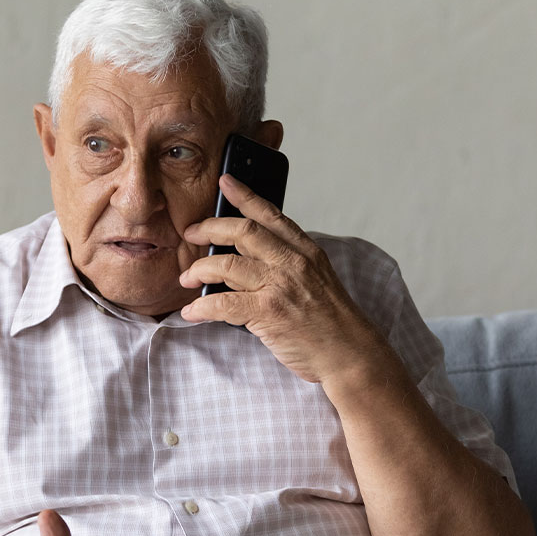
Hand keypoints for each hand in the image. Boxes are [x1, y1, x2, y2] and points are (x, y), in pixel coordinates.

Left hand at [178, 174, 386, 384]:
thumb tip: (250, 257)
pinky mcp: (268, 311)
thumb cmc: (331, 322)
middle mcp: (292, 261)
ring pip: (226, 263)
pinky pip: (222, 303)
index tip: (224, 182)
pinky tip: (191, 312)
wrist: (349, 353)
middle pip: (241, 231)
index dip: (243, 195)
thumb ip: (289, 263)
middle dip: (208, 229)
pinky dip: (201, 307)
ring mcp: (280, 285)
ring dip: (199, 270)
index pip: (270, 214)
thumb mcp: (317, 280)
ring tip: (187, 278)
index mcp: (305, 251)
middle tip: (191, 234)